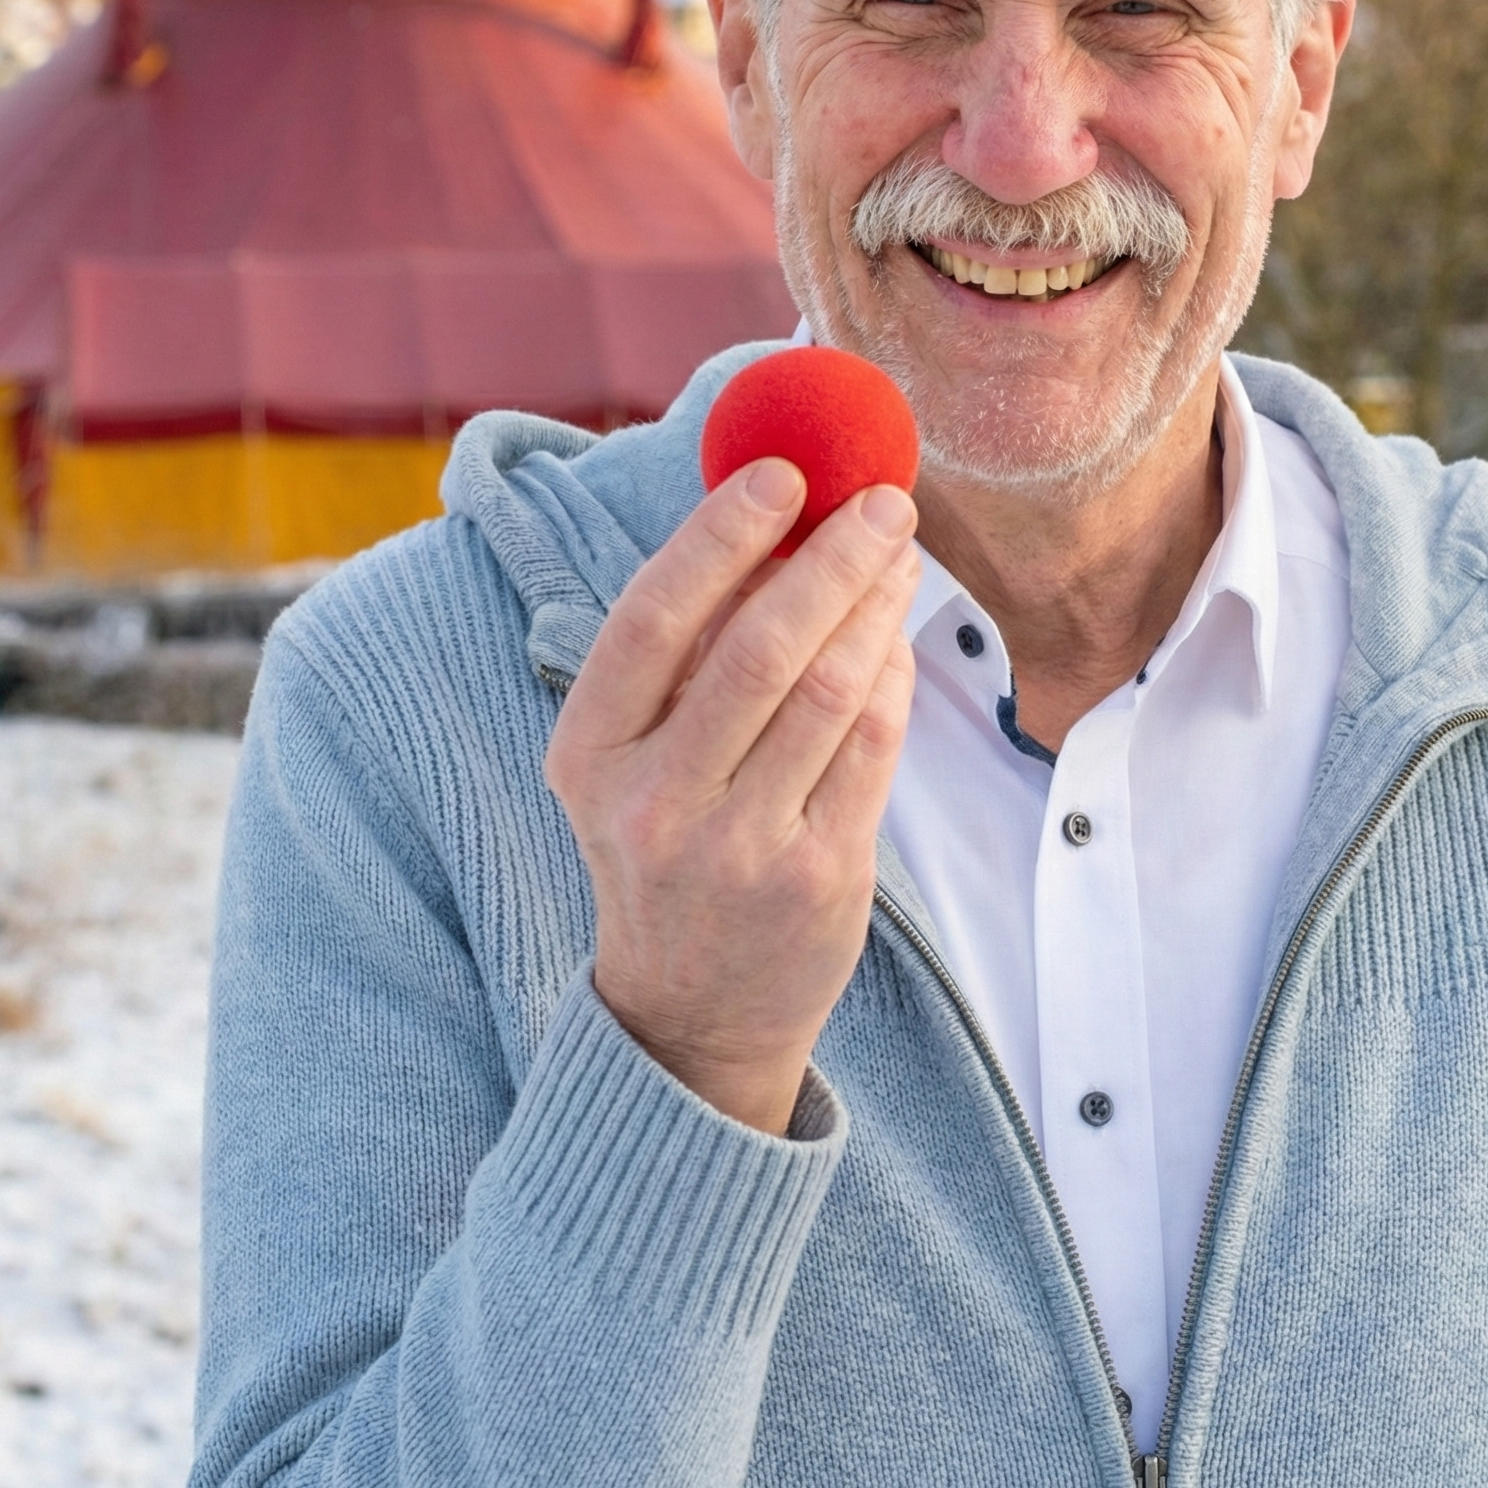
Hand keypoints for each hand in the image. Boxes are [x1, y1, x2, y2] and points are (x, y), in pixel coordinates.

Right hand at [545, 457, 919, 1134]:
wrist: (692, 1013)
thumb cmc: (667, 847)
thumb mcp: (632, 759)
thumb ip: (685, 652)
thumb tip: (774, 517)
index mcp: (589, 751)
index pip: (653, 616)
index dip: (720, 534)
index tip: (782, 474)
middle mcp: (653, 802)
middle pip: (760, 646)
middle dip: (832, 557)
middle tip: (883, 501)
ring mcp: (738, 847)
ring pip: (828, 690)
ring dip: (876, 604)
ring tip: (899, 553)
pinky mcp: (817, 876)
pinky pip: (872, 746)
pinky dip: (893, 675)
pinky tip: (898, 635)